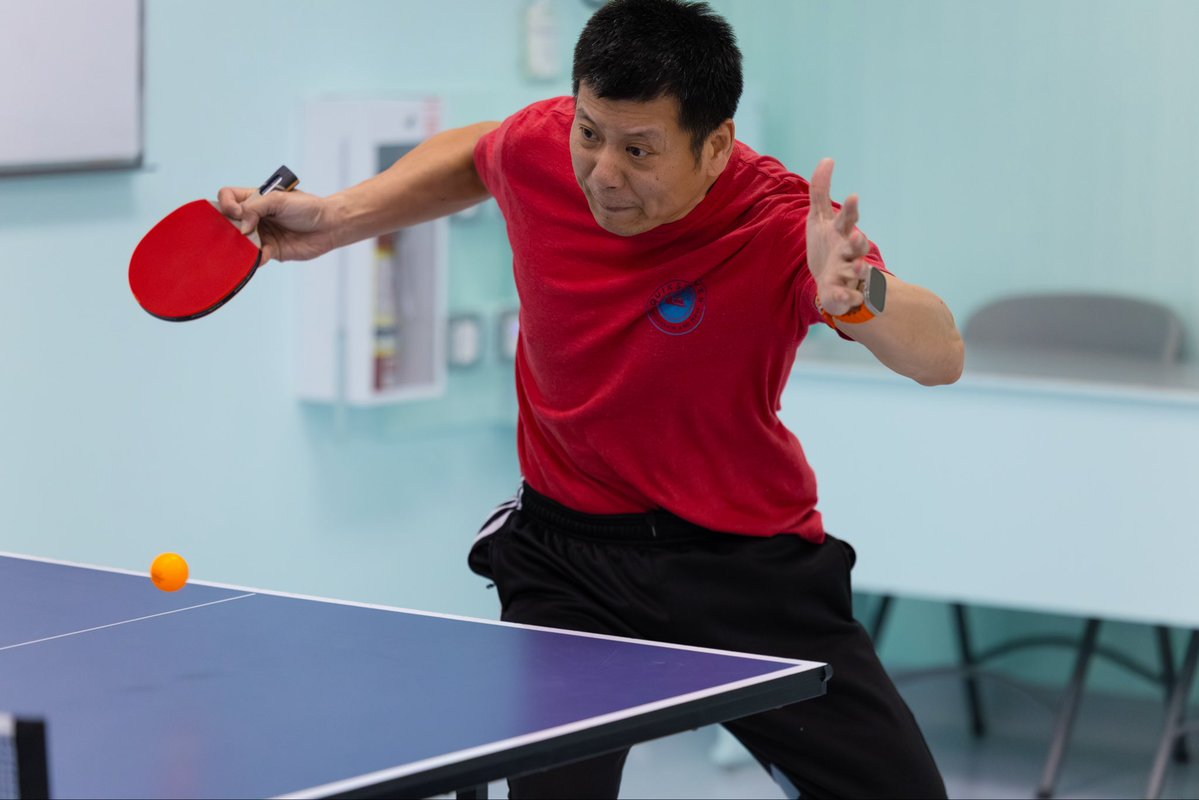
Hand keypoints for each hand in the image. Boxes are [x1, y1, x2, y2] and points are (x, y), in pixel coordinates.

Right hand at [216, 186, 336, 263]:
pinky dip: (255, 258)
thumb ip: (256, 208)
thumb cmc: (307, 207)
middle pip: (228, 222)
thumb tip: (241, 228)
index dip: (226, 204)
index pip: (227, 197)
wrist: (329, 226)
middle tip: (238, 232)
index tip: (236, 212)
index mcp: (253, 199)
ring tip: (249, 245)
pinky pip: (255, 257)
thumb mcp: (279, 199)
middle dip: (228, 228)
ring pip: (239, 242)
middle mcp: (253, 216)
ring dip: (241, 245)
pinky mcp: (270, 250)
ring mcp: (261, 234)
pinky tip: (262, 256)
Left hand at [806, 158, 871, 315]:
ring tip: (860, 266)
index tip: (852, 197)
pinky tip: (844, 296)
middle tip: (859, 236)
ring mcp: (847, 274)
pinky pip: (846, 296)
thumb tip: (827, 159)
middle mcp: (849, 253)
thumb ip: (820, 191)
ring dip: (860, 268)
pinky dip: (846, 297)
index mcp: (842, 233)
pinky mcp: (842, 294)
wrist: (830, 282)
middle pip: (858, 246)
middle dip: (860, 241)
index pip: (847, 218)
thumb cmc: (828, 245)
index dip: (850, 208)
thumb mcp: (819, 218)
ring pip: (858, 271)